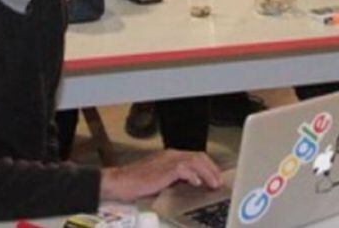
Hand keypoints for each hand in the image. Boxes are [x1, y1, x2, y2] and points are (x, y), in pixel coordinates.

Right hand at [101, 149, 221, 201]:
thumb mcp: (159, 177)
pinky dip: (193, 175)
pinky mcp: (164, 169)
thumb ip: (173, 177)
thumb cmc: (136, 182)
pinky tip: (197, 183)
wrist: (120, 182)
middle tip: (218, 180)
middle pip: (198, 156)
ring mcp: (167, 161)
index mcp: (169, 156)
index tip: (214, 176)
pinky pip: (184, 169)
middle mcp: (170, 155)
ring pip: (194, 161)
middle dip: (211, 168)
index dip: (207, 165)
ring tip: (213, 183)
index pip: (194, 156)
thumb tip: (190, 182)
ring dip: (207, 172)